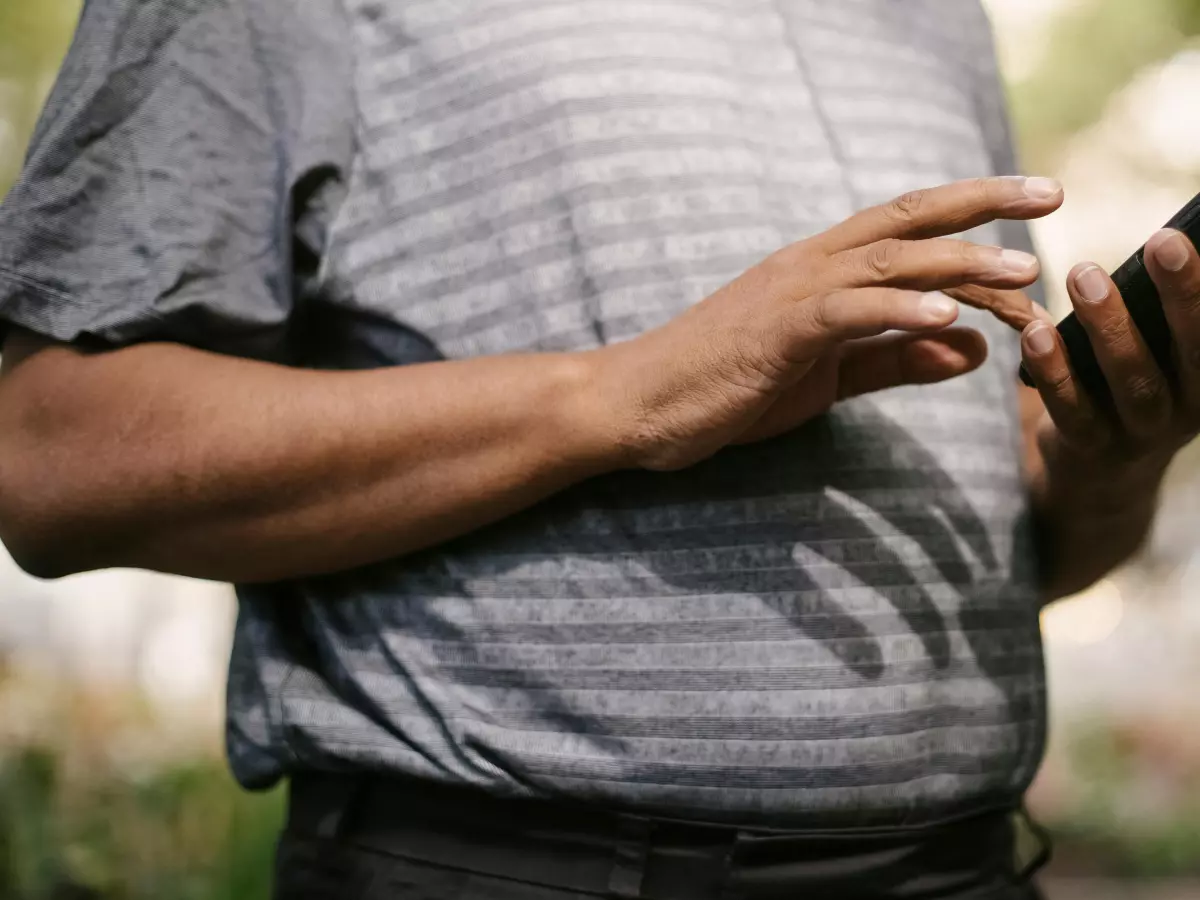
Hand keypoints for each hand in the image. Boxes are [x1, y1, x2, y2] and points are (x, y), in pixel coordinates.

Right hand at [588, 176, 1063, 470]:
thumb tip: (972, 348)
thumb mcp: (826, 378)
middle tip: (1050, 195)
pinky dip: (899, 311)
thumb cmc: (724, 387)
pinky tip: (949, 318)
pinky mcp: (774, 330)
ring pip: (888, 263)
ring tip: (1021, 270)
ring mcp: (790, 293)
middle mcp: (811, 266)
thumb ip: (895, 359)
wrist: (638, 403)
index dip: (971, 221)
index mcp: (821, 272)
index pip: (907, 233)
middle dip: (982, 205)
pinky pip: (846, 312)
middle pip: (907, 222)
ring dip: (958, 263)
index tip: (1031, 223)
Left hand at [1019, 228, 1199, 501]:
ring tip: (1084, 275)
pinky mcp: (1091, 450)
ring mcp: (1142, 433)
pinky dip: (1054, 372)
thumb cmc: (1131, 388)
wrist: (1099, 482)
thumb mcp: (1160, 356)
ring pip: (1134, 381)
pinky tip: (1035, 332)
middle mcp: (1190, 407)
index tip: (1192, 236)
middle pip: (1196, 352)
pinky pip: (1074, 410)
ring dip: (1110, 327)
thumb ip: (1161, 315)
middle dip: (1182, 295)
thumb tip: (1168, 238)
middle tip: (1163, 241)